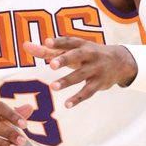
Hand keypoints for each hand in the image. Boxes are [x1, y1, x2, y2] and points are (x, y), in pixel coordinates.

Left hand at [22, 37, 137, 107]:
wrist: (120, 61)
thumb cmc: (87, 54)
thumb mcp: (72, 50)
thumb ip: (48, 50)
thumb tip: (25, 46)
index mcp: (80, 44)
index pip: (68, 42)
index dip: (58, 42)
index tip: (46, 42)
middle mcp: (89, 55)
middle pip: (76, 56)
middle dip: (64, 60)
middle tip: (51, 65)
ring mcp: (95, 69)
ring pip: (81, 75)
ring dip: (67, 81)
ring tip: (53, 87)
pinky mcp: (100, 83)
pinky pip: (88, 91)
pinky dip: (78, 98)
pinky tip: (67, 104)